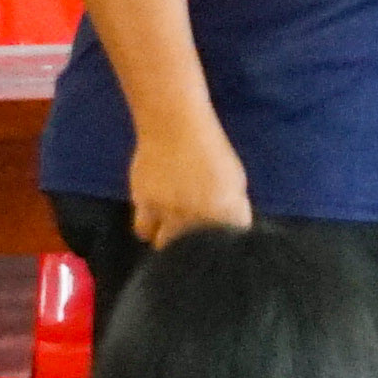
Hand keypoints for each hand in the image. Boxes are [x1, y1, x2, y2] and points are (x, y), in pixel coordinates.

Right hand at [130, 117, 251, 243]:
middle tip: (190, 239)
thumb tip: (230, 229)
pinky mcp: (145, 204)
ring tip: (168, 230)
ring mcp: (171, 212)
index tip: (216, 242)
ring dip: (167, 240)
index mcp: (228, 210)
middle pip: (193, 252)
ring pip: (164, 245)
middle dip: (192, 250)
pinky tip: (152, 217)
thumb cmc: (209, 148)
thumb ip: (234, 207)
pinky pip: (143, 229)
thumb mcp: (234, 178)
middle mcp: (200, 217)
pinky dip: (148, 227)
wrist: (174, 125)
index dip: (223, 246)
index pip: (228, 244)